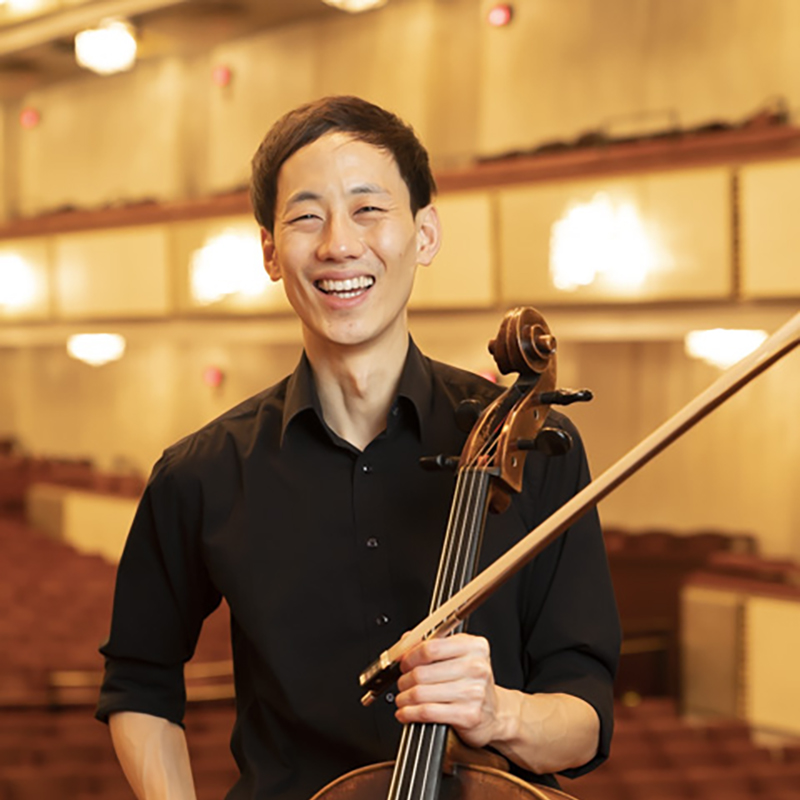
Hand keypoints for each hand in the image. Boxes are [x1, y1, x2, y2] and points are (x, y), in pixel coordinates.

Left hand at [394, 633, 504, 748]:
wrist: (495, 713)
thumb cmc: (473, 682)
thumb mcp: (459, 655)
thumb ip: (432, 644)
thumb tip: (404, 642)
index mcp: (474, 646)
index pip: (430, 648)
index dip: (410, 656)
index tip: (404, 663)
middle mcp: (476, 667)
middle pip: (422, 672)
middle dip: (404, 680)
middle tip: (402, 683)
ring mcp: (474, 692)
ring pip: (421, 693)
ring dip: (404, 698)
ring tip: (403, 698)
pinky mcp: (468, 715)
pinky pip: (427, 712)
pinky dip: (410, 713)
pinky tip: (407, 712)